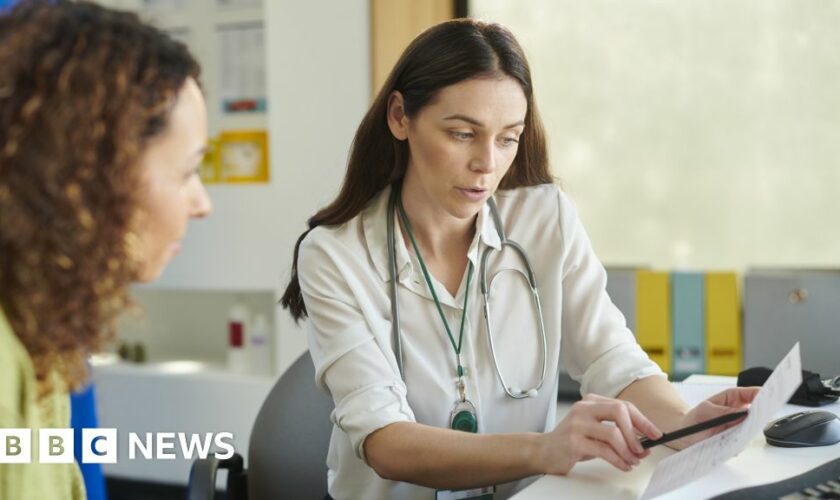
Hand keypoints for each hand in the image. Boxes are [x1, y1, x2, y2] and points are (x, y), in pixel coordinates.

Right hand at [539, 394, 662, 474]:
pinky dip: (618, 460)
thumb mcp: (595, 430)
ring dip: (628, 451)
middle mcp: (584, 408)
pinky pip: (604, 450)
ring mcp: (577, 423)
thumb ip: (617, 432)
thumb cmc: (573, 441)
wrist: (544, 450)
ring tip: (632, 461)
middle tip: (643, 449)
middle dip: (636, 432)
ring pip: (613, 433)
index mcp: (591, 401)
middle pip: (620, 411)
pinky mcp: (574, 441)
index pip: (624, 406)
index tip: (655, 434)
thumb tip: (644, 443)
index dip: (643, 421)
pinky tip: (623, 465)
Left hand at [668, 386, 759, 449]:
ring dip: (748, 432)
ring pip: (752, 429)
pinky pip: (743, 443)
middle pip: (757, 411)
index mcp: (732, 398)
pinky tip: (729, 444)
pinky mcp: (736, 441)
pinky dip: (739, 444)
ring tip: (737, 433)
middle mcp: (739, 412)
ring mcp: (739, 427)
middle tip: (757, 418)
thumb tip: (742, 413)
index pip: (752, 393)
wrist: (685, 435)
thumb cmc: (694, 418)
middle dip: (760, 415)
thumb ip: (723, 412)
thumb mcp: (705, 411)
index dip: (762, 394)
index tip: (768, 398)